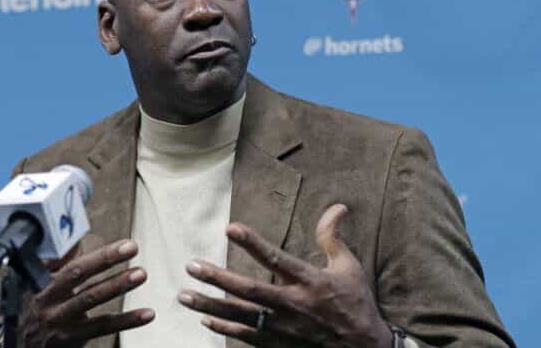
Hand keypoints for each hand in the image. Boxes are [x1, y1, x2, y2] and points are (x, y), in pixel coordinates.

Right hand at [20, 239, 154, 347]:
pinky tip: (147, 313)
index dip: (92, 250)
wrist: (19, 346)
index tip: (116, 241)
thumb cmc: (33, 308)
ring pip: (90, 298)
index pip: (68, 260)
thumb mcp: (35, 283)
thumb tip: (76, 236)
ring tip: (141, 273)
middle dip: (106, 259)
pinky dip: (127, 320)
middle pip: (78, 274)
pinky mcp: (71, 338)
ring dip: (117, 285)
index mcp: (42, 280)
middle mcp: (49, 298)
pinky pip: (102, 327)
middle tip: (131, 247)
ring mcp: (60, 319)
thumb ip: (57, 261)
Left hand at [178, 204, 391, 347]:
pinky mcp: (280, 344)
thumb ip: (333, 237)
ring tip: (184, 295)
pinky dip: (224, 328)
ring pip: (241, 315)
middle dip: (218, 278)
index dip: (252, 243)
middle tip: (191, 266)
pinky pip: (247, 335)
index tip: (230, 228)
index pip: (275, 258)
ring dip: (210, 305)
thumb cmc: (356, 303)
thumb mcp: (349, 267)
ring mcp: (285, 327)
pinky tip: (205, 318)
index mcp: (310, 281)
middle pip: (249, 290)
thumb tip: (337, 206)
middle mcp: (294, 304)